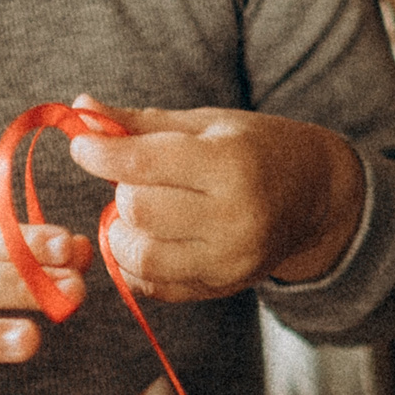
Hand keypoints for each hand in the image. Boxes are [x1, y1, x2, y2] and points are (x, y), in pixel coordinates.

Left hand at [65, 94, 362, 301]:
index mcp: (231, 163)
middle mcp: (235, 217)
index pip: (144, 163)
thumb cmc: (255, 148)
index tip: (83, 145)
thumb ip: (140, 123)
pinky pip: (153, 285)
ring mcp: (230, 259)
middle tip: (137, 178)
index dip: (100, 153)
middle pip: (137, 210)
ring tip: (142, 211)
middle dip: (123, 190)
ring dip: (125, 231)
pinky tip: (154, 237)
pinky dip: (138, 262)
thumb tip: (79, 108)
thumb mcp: (205, 124)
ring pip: (140, 255)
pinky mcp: (222, 286)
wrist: (315, 195)